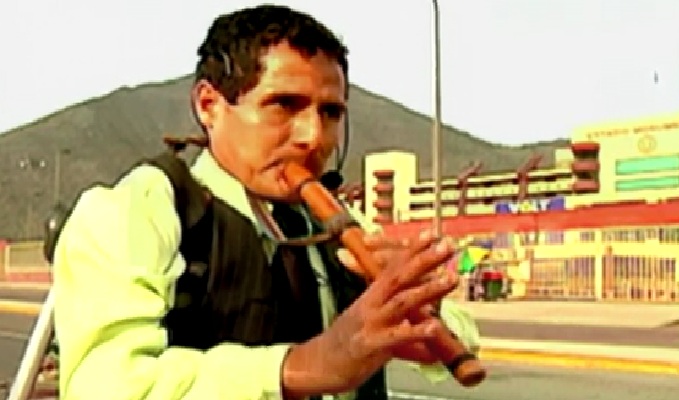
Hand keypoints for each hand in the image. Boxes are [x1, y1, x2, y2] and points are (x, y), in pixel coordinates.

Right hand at [336, 232, 456, 363]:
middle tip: (447, 247)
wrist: (317, 364)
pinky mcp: (372, 345)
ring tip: (450, 279)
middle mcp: (371, 305)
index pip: (393, 267)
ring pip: (402, 302)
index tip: (432, 235)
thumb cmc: (345, 344)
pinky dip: (417, 330)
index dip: (412, 250)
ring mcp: (371, 324)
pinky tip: (435, 326)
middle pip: (399, 277)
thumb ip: (395, 317)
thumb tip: (426, 317)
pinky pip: (397, 336)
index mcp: (370, 296)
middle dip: (425, 260)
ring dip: (428, 289)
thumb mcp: (368, 321)